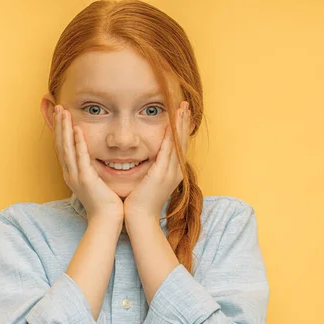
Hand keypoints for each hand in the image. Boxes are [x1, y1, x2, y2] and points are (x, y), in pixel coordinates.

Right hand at [54, 105, 123, 225]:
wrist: (107, 220)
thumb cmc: (105, 203)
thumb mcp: (96, 182)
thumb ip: (93, 169)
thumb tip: (95, 159)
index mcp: (72, 173)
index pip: (63, 147)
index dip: (60, 130)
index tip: (61, 115)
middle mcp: (70, 173)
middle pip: (60, 144)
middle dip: (59, 125)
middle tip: (58, 107)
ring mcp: (76, 176)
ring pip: (66, 148)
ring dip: (65, 129)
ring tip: (64, 113)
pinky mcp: (86, 179)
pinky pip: (80, 158)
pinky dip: (78, 143)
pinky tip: (77, 130)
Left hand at [123, 101, 190, 220]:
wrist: (139, 219)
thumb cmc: (138, 203)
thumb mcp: (146, 183)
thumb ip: (149, 171)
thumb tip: (145, 162)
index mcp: (171, 173)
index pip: (178, 146)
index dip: (180, 130)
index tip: (181, 114)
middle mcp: (175, 171)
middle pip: (182, 141)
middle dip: (184, 122)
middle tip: (185, 104)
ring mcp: (170, 173)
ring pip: (178, 143)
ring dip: (180, 124)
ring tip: (182, 108)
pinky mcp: (161, 175)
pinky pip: (168, 151)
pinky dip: (171, 137)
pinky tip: (171, 124)